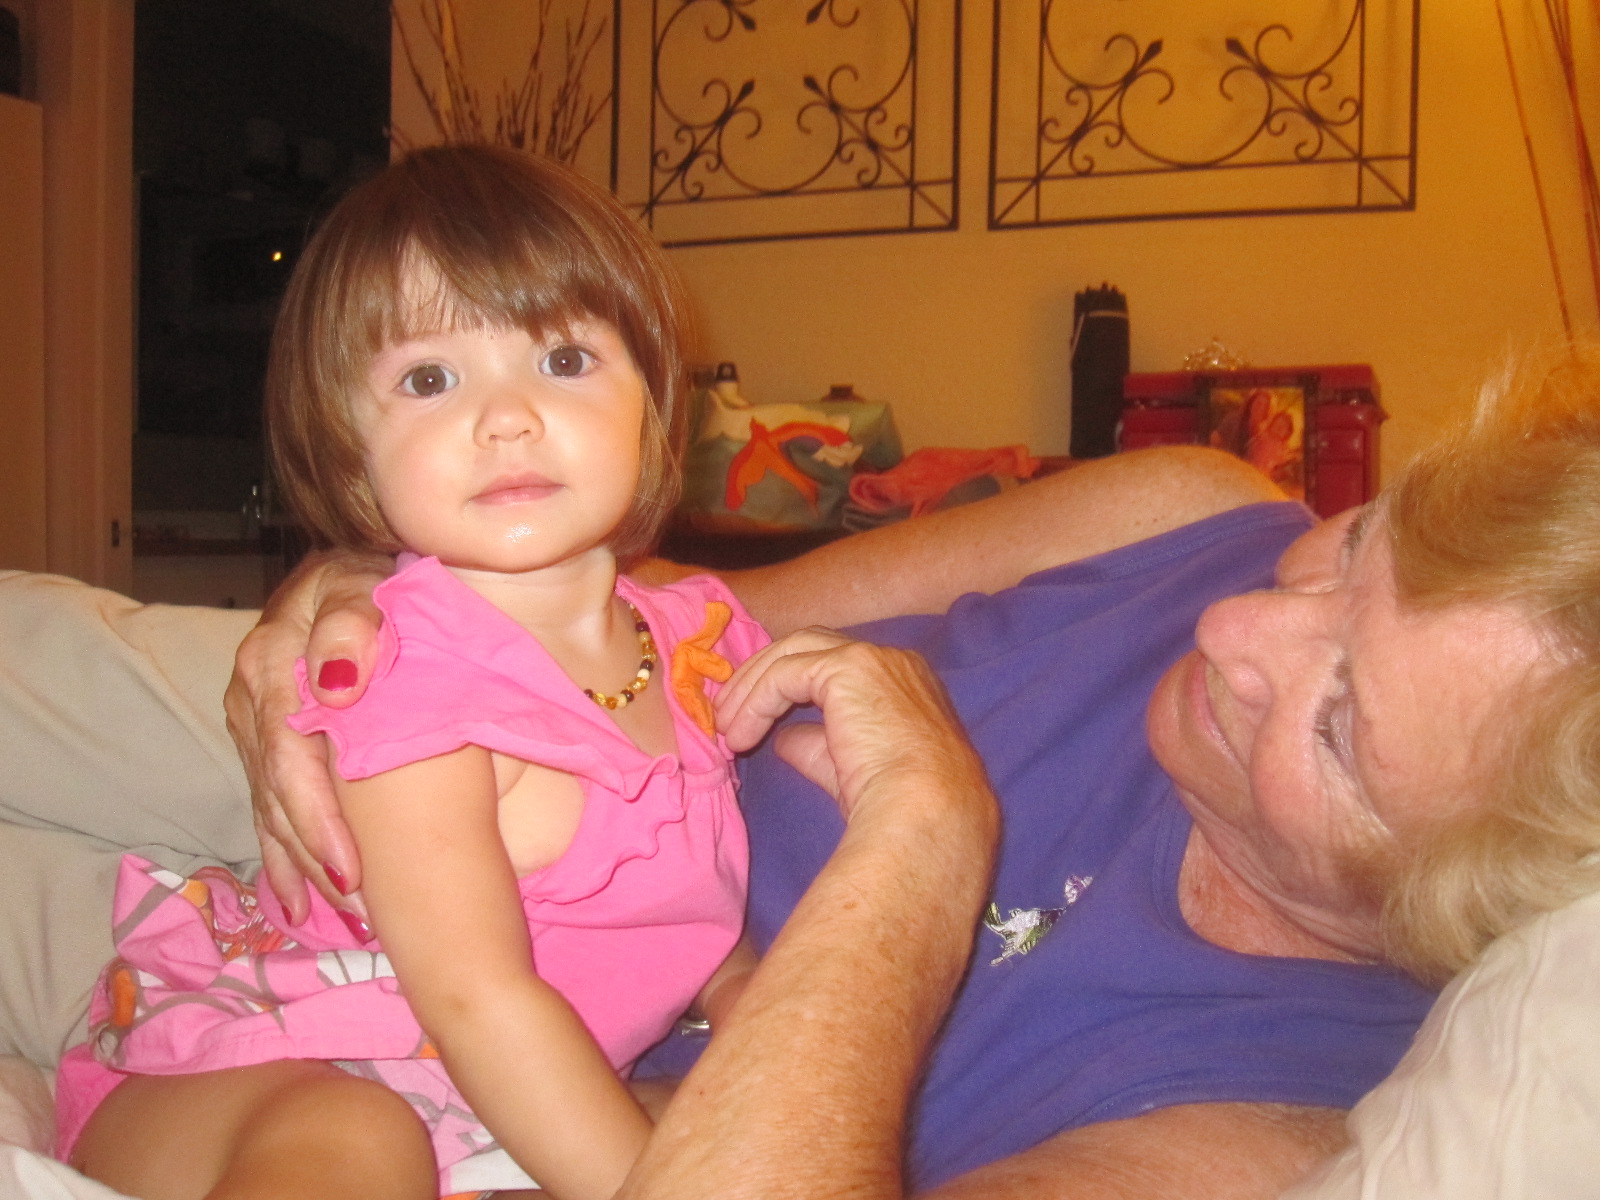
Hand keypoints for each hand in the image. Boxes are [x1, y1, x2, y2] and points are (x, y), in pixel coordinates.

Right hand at [223, 551, 390, 921]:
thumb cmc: (371, 577)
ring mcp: (250, 719)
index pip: (289, 755)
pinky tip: (295, 900)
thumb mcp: (364, 583)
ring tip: (339, 915)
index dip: (317, 817)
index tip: (352, 866)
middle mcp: (251, 696)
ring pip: (268, 804)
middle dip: (312, 853)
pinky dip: (281, 853)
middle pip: (276, 790)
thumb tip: (336, 686)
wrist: (350, 570)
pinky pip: (264, 802)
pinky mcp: (258, 736)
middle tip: (356, 906)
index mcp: (273, 661)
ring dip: (299, 862)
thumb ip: (353, 623)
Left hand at [714, 628, 990, 827]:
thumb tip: (781, 739)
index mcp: (902, 680)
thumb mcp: (848, 767)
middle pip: (808, 647)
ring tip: (726, 728)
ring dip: (751, 687)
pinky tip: (738, 734)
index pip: (831, 664)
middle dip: (761, 676)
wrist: (924, 812)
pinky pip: (785, 674)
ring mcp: (872, 657)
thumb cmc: (897, 805)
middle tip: (727, 715)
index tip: (752, 718)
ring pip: (792, 652)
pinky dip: (755, 701)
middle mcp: (892, 659)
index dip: (787, 684)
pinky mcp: (849, 667)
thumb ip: (816, 745)